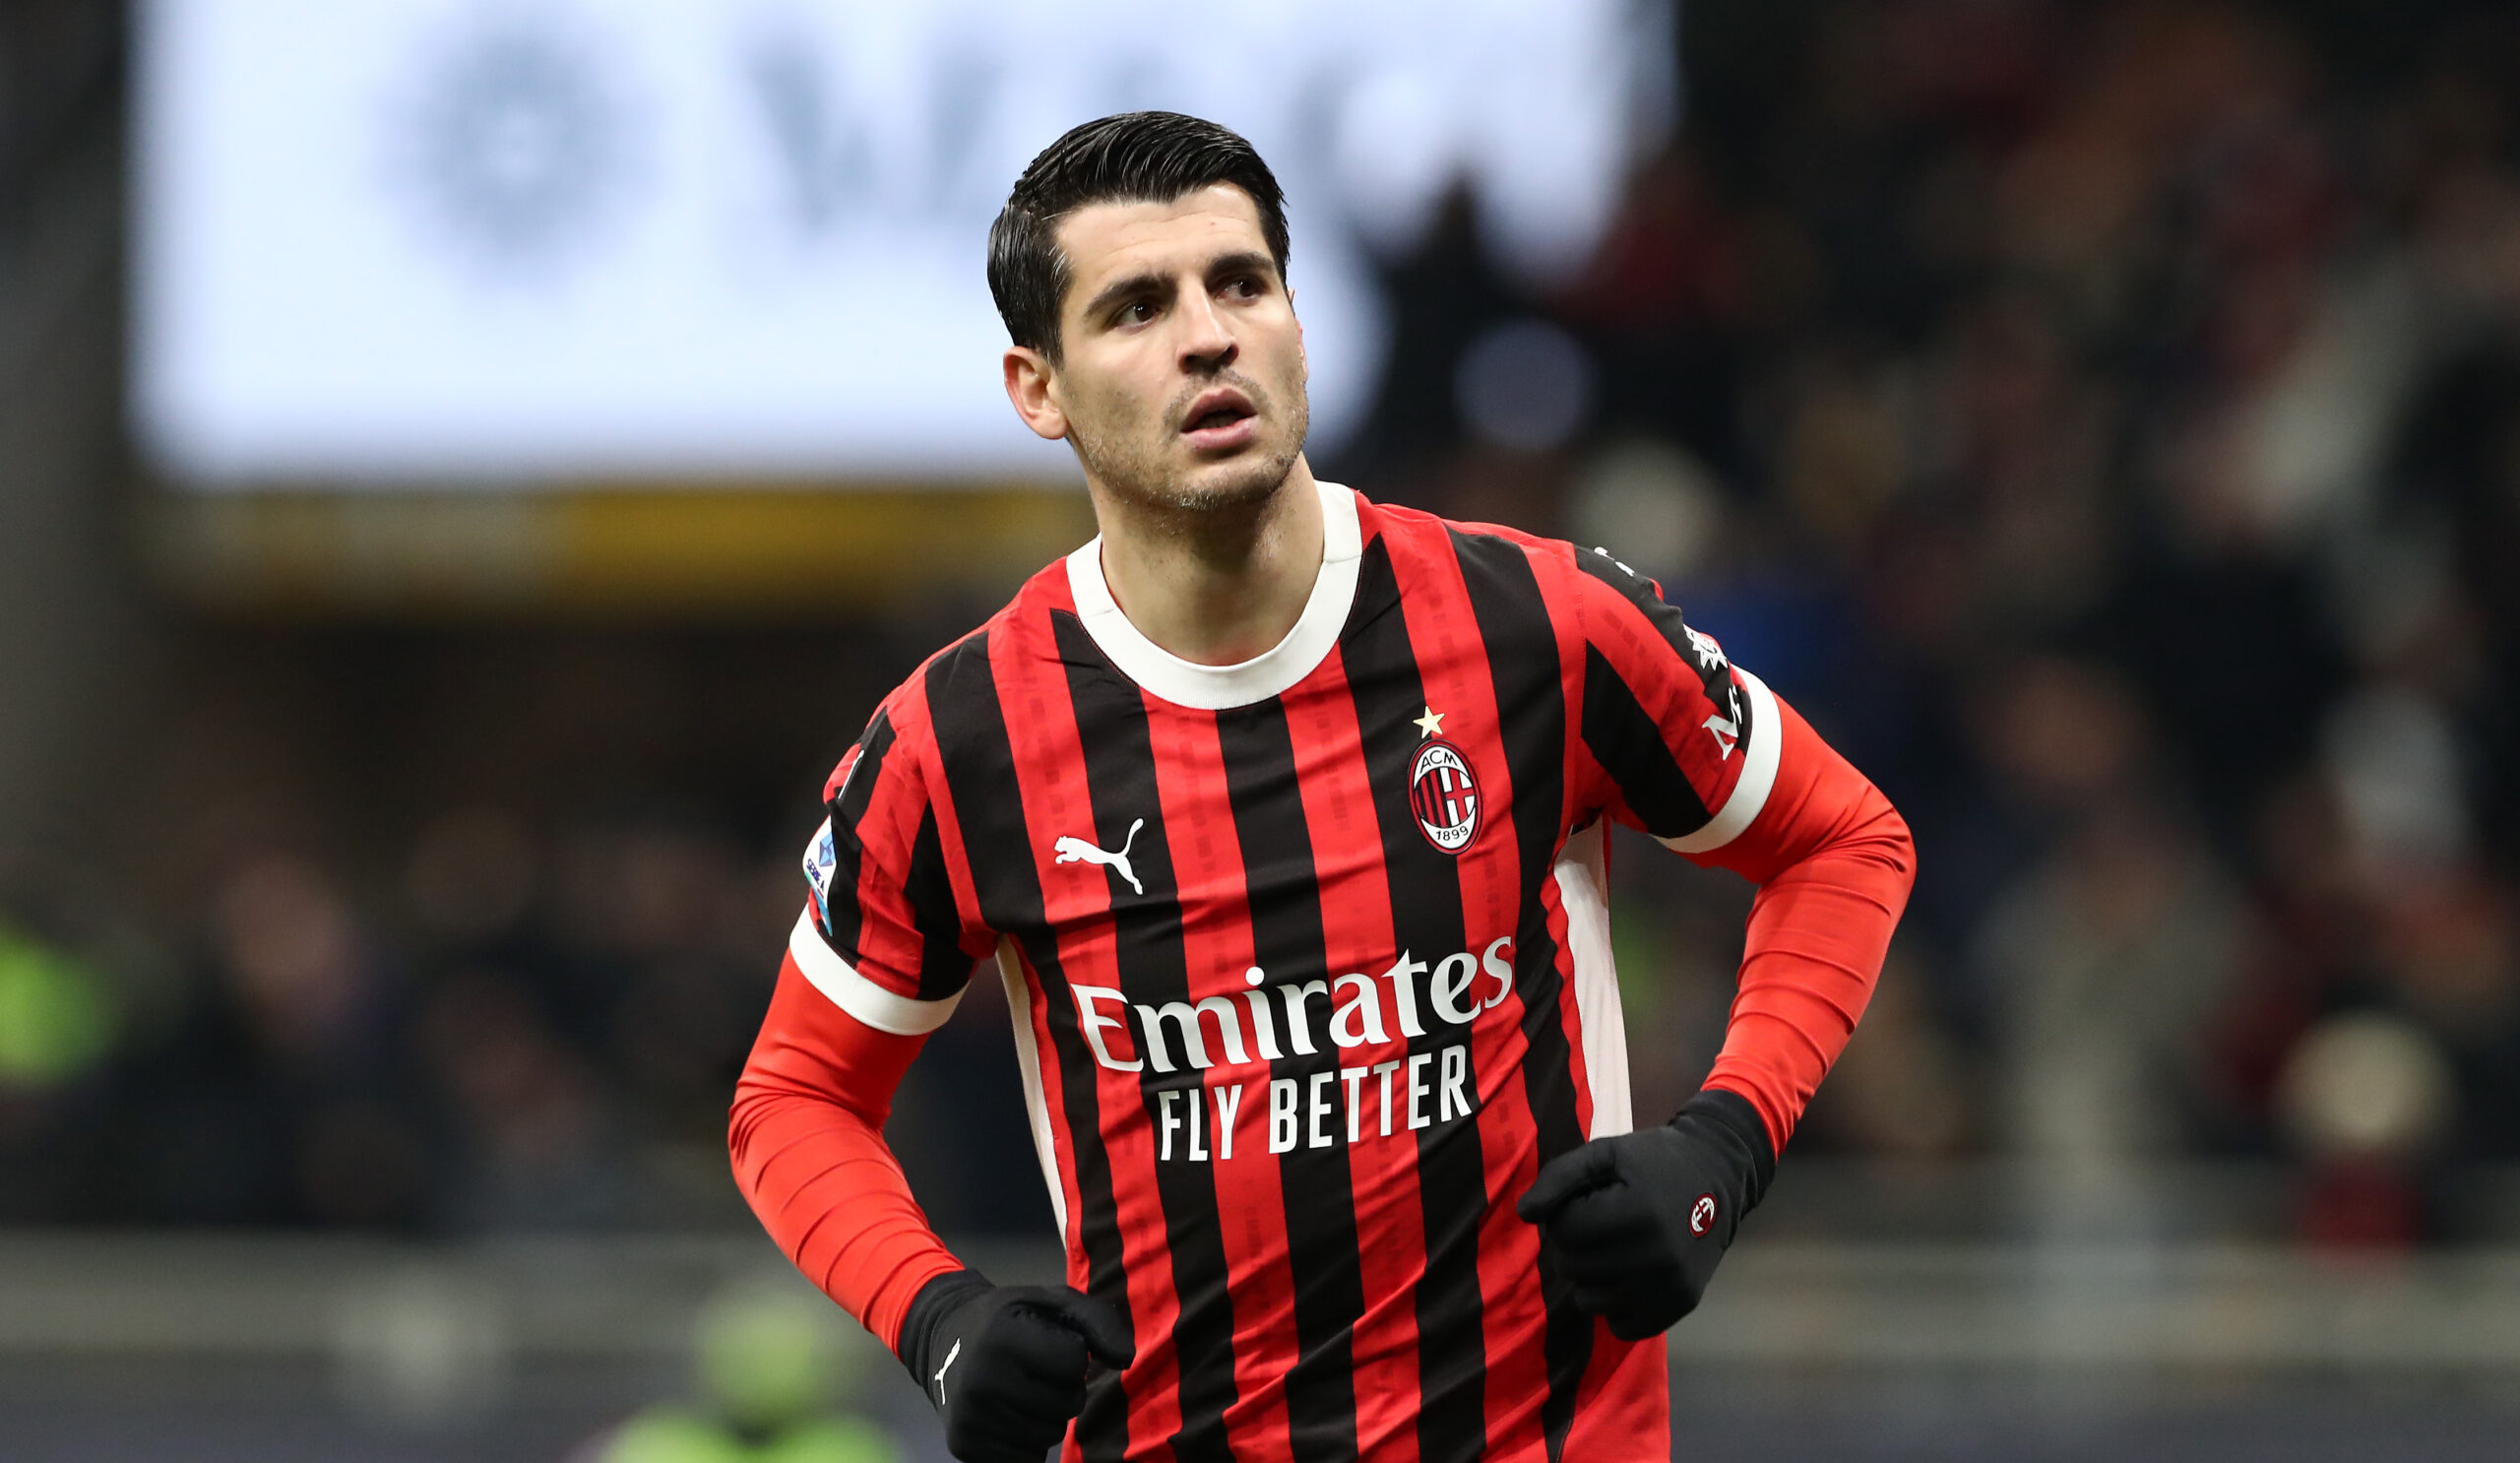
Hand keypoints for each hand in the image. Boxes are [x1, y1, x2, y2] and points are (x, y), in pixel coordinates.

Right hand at [898, 1271, 1133, 1462]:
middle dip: (1063, 1388)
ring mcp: (970, 1419)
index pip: (1073, 1363)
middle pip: (1066, 1405)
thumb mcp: (1049, 1301)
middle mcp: (982, 1382)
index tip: (1049, 1344)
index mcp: (1002, 1339)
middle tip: (1037, 1372)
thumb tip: (1126, 1360)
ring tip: (1023, 1391)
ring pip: (1050, 1436)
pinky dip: (1028, 1441)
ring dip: (1048, 1416)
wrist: (940, 1339)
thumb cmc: (1006, 1319)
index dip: (1072, 1354)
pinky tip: (1009, 1415)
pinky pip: (1027, 1458)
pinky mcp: (964, 1447)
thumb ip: (1096, 1321)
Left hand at [1514, 1088, 1773, 1339]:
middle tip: (1601, 1224)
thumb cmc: (1654, 1162)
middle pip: (1573, 1268)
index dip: (1566, 1213)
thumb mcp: (1605, 1153)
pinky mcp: (1680, 1307)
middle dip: (1575, 1244)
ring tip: (1613, 1249)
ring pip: (1590, 1302)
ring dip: (1590, 1278)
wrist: (1719, 1177)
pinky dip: (1616, 1306)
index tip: (1589, 1201)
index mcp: (1637, 1214)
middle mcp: (1655, 1258)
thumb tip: (1524, 1213)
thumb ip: (1559, 1177)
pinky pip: (1621, 1327)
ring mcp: (1669, 1288)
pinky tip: (1628, 1276)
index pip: (1564, 1231)